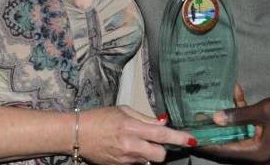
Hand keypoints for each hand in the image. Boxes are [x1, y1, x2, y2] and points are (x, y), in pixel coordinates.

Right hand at [79, 106, 195, 164]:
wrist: (77, 134)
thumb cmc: (99, 118)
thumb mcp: (123, 110)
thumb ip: (145, 118)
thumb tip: (162, 122)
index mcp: (132, 127)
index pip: (161, 134)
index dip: (179, 137)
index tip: (192, 139)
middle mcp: (130, 145)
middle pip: (160, 155)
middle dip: (163, 149)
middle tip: (156, 141)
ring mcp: (125, 159)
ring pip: (149, 161)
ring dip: (149, 153)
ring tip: (137, 142)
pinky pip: (137, 164)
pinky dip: (138, 157)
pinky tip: (128, 148)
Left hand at [199, 88, 269, 164]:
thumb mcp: (263, 112)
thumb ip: (239, 115)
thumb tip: (215, 118)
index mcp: (258, 154)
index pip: (226, 151)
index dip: (207, 144)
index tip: (191, 138)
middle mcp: (259, 155)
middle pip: (229, 144)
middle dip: (213, 131)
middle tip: (196, 122)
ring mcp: (263, 147)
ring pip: (238, 134)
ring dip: (227, 119)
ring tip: (209, 107)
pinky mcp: (267, 138)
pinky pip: (249, 128)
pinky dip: (242, 114)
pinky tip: (235, 94)